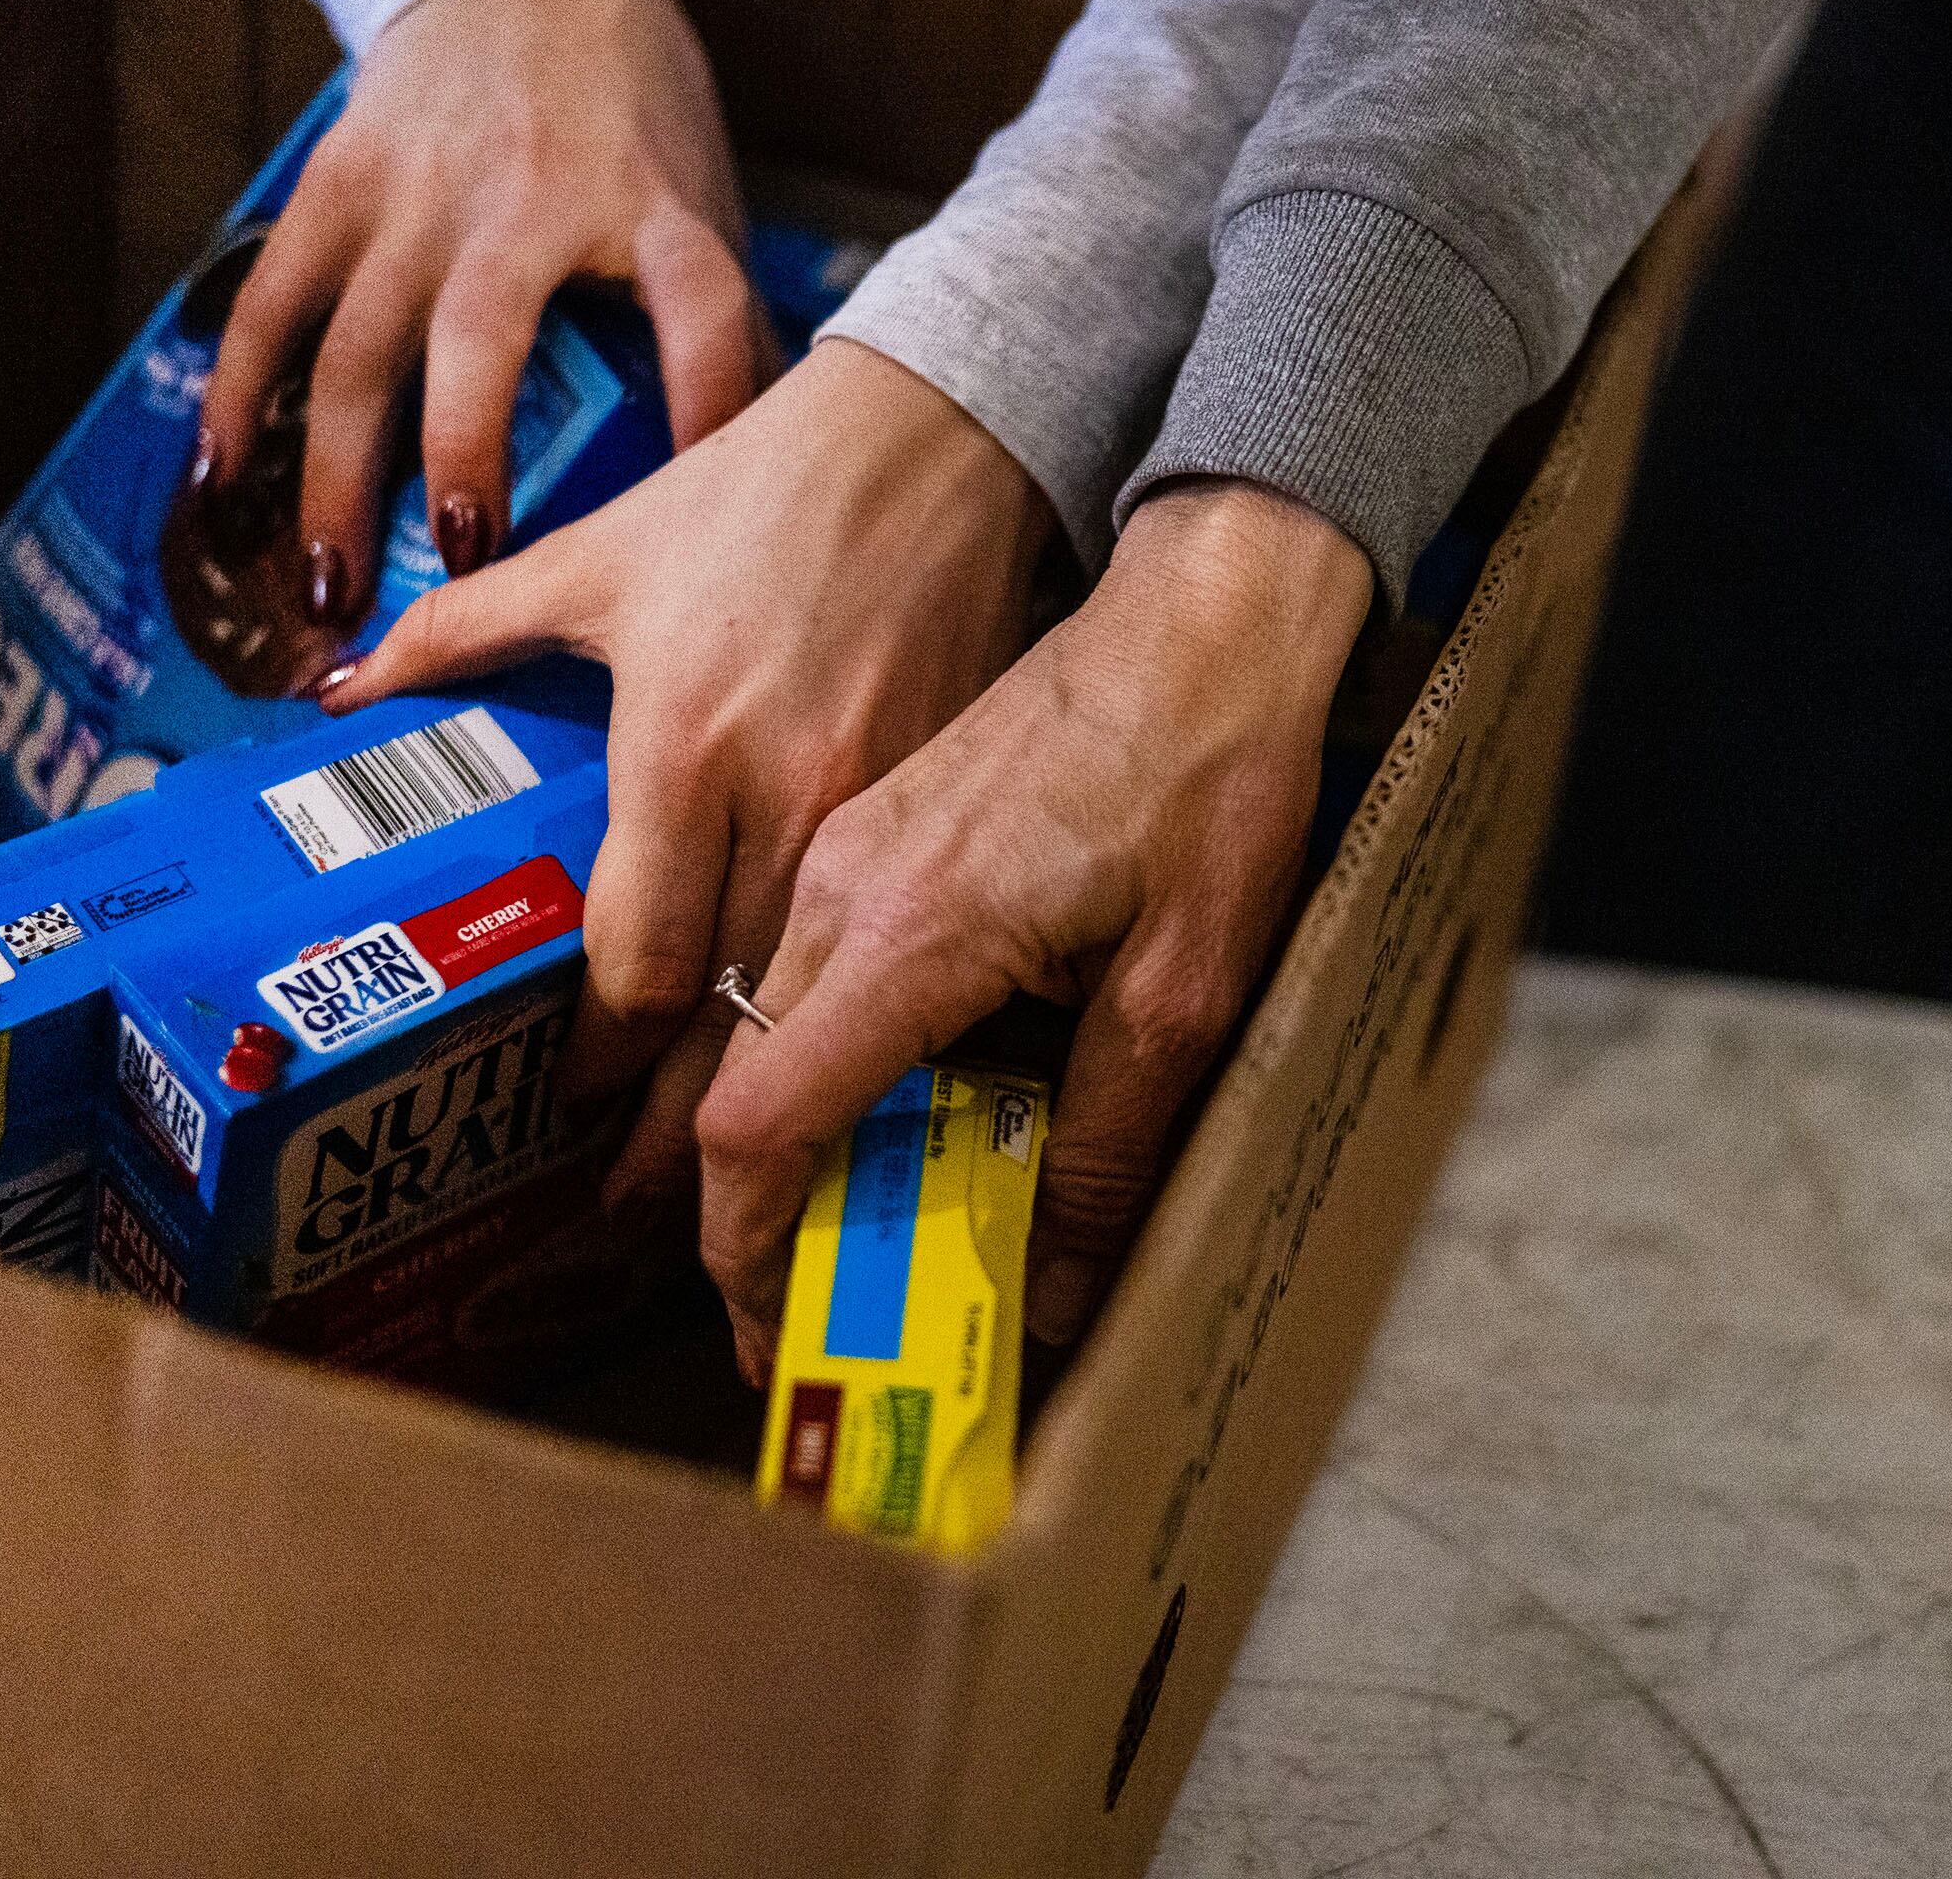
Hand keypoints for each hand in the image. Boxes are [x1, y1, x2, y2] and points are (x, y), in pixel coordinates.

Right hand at [196, 0, 758, 639]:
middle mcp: (528, 200)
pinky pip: (275, 300)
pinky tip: (222, 485)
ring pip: (361, 345)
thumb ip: (728, 325)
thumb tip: (758, 476)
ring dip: (338, 472)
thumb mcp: (702, 200)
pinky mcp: (336, 182)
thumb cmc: (630, 114)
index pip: (700, 308)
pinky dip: (240, 396)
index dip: (708, 404)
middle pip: (483, 338)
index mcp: (651, 208)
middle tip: (459, 569)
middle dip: (464, 459)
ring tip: (332, 586)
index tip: (694, 508)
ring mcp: (419, 192)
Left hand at [320, 339, 1051, 1214]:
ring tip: (728, 1171)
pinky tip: (834, 1058)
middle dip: (683, 1130)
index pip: (637, 962)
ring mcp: (875, 808)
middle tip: (638, 1211)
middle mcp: (782, 797)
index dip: (600, 1057)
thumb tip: (340, 686)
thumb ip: (462, 628)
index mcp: (680, 746)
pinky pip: (893, 935)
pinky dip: (857, 1007)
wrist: (937, 436)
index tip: (571, 1107)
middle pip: (729, 1015)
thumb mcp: (597, 554)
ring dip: (768, 1090)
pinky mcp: (941, 799)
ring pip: (817, 996)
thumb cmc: (755, 494)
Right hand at [691, 482, 1373, 1377]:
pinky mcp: (874, 832)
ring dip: (794, 1142)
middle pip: (743, 1086)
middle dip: (758, 1221)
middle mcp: (846, 887)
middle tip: (817, 1319)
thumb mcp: (1187, 993)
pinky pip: (811, 972)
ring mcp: (849, 851)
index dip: (740, 1248)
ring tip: (862, 1234)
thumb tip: (1054, 1297)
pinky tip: (901, 1113)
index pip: (758, 1120)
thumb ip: (1109, 1149)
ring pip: (768, 1029)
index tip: (766, 1334)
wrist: (1207, 618)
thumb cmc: (1211, 782)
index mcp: (910, 932)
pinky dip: (827, 1065)